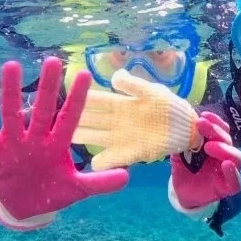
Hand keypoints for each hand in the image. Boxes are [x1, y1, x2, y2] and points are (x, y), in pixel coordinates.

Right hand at [0, 57, 129, 222]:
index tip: (84, 76)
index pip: (69, 118)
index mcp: (57, 145)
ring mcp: (14, 143)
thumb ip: (99, 183)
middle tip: (51, 61)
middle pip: (42, 109)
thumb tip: (128, 177)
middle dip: (46, 87)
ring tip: (11, 66)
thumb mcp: (77, 190)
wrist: (26, 209)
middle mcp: (36, 139)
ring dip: (10, 92)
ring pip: (12, 114)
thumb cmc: (53, 192)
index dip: (76, 99)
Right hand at [73, 69, 198, 170]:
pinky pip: (114, 158)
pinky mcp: (133, 153)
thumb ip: (134, 85)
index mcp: (121, 105)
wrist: (188, 127)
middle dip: (73, 120)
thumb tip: (114, 76)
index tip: (63, 96)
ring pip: (96, 138)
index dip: (80, 99)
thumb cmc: (169, 106)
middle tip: (52, 119)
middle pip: (91, 121)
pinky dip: (105, 162)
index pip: (96, 101)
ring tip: (66, 139)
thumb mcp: (153, 91)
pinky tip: (95, 164)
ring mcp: (123, 138)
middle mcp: (117, 122)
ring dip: (83, 138)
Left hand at [170, 112, 240, 209]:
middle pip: (227, 140)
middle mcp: (225, 155)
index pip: (221, 130)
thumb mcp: (180, 156)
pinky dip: (233, 173)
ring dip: (224, 149)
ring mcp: (229, 171)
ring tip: (209, 146)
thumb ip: (182, 145)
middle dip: (214, 131)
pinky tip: (226, 165)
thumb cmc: (186, 171)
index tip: (203, 115)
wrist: (185, 194)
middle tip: (201, 124)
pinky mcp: (229, 187)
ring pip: (236, 157)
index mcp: (216, 144)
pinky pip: (236, 182)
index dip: (214, 121)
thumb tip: (178, 128)